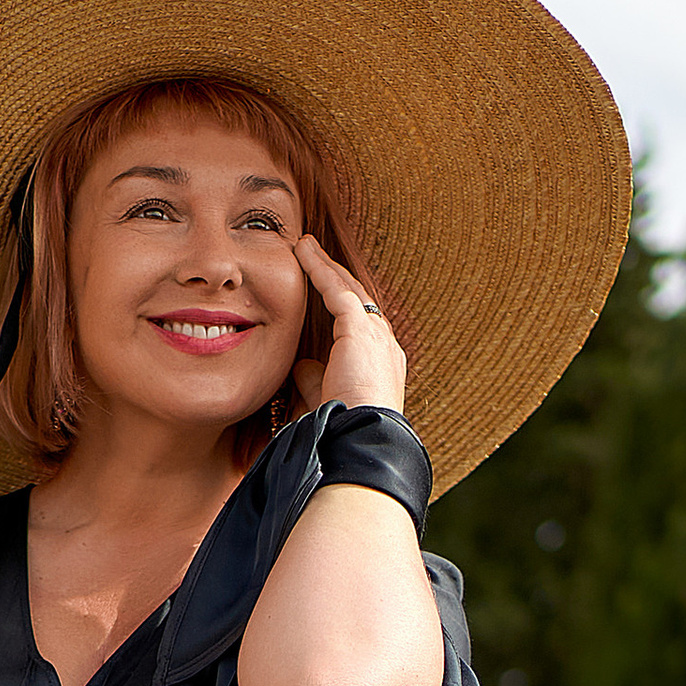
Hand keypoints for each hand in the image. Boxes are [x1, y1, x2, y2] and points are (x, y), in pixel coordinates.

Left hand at [291, 237, 407, 418]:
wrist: (358, 439)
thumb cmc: (342, 429)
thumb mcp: (327, 400)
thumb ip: (315, 381)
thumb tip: (302, 365)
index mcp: (380, 365)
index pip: (359, 326)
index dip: (340, 304)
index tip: (322, 289)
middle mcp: (384, 345)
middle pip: (358, 300)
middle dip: (335, 277)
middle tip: (312, 255)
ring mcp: (376, 335)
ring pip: (349, 289)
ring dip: (326, 266)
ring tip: (305, 247)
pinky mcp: (360, 329)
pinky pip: (337, 290)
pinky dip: (319, 269)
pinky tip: (303, 252)